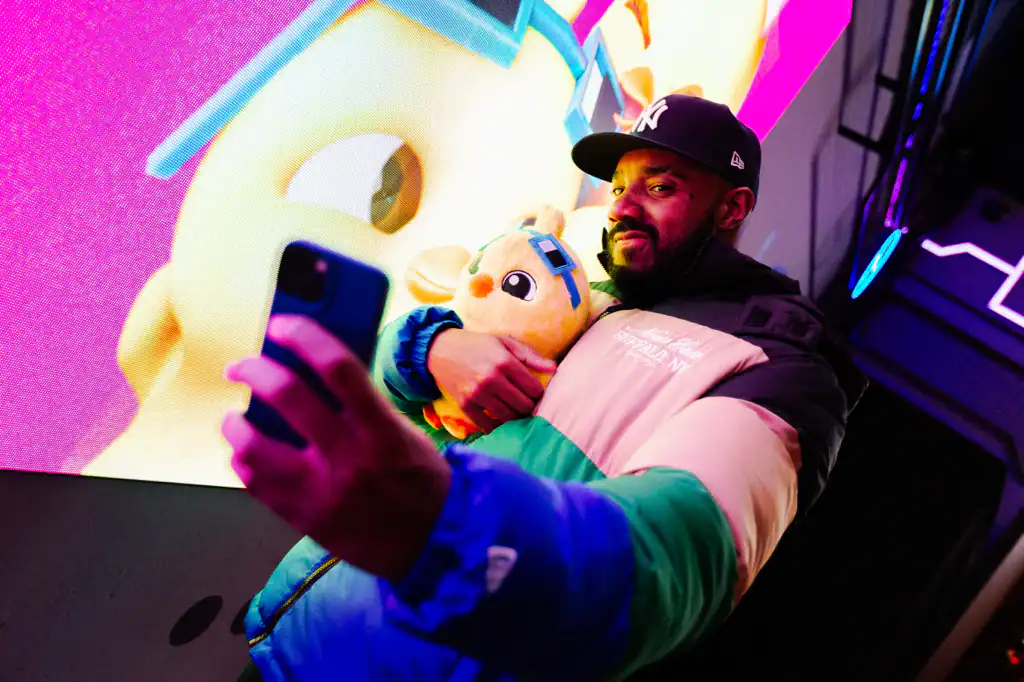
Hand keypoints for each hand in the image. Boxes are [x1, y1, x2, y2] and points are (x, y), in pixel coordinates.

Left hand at [222, 315, 450, 581]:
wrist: (433, 543)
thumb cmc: (420, 479)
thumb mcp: (403, 433)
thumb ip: (363, 405)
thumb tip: (314, 368)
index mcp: (382, 429)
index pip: (338, 367)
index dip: (304, 337)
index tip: (280, 325)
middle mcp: (350, 457)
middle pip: (288, 396)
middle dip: (254, 370)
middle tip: (240, 366)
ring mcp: (323, 491)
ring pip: (256, 447)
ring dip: (236, 424)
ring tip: (234, 418)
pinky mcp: (305, 519)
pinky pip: (257, 485)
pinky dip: (243, 462)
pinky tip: (245, 453)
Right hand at [427, 329, 556, 432]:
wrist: (441, 349)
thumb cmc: (478, 345)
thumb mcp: (505, 343)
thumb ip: (530, 356)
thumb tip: (554, 369)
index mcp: (505, 362)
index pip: (534, 389)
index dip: (539, 393)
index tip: (535, 392)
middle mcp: (491, 379)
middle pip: (523, 406)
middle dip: (529, 406)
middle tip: (526, 403)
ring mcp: (477, 394)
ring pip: (508, 417)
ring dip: (515, 416)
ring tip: (514, 409)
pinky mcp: (465, 405)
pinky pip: (487, 424)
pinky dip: (495, 425)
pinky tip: (498, 418)